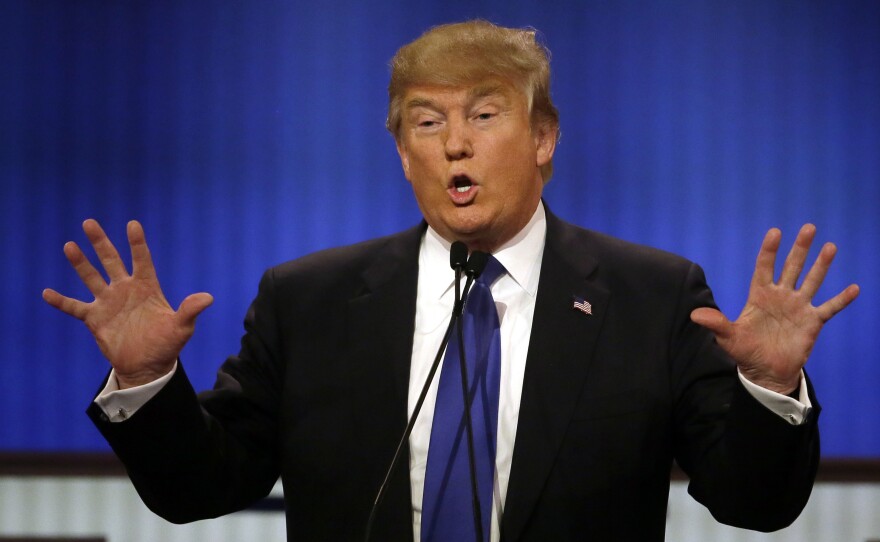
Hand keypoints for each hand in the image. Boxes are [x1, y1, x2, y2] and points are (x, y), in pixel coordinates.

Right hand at [43, 219, 212, 387]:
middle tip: (89, 222)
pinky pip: (75, 307)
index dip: (137, 243)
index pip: (142, 260)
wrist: (147, 365)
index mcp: (147, 288)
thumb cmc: (167, 344)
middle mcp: (125, 290)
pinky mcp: (95, 319)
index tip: (132, 224)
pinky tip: (46, 292)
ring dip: (80, 263)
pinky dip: (61, 301)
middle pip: (111, 261)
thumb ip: (190, 311)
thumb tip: (208, 298)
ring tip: (69, 246)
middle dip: (101, 243)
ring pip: (91, 278)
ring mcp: (108, 303)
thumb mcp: (182, 328)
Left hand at [690, 224, 859, 393]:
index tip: (775, 232)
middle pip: (792, 267)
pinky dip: (841, 299)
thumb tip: (694, 315)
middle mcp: (781, 296)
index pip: (764, 267)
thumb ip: (716, 323)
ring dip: (821, 265)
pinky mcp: (812, 322)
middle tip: (809, 227)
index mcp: (760, 296)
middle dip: (800, 248)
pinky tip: (853, 288)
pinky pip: (829, 308)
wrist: (765, 372)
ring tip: (830, 247)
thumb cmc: (745, 351)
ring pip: (812, 281)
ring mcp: (798, 307)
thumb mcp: (728, 338)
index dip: (769, 251)